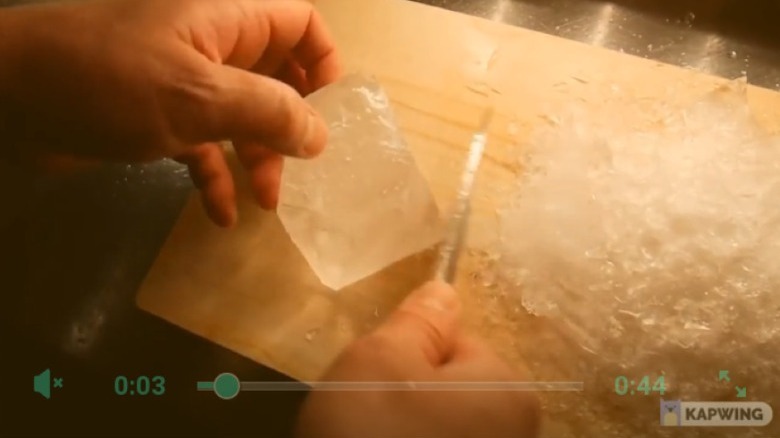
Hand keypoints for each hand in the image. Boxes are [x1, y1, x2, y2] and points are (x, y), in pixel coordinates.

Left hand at [0, 0, 340, 226]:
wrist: (7, 99)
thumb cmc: (106, 83)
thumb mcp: (198, 97)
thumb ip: (269, 111)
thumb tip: (320, 134)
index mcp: (226, 19)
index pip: (300, 24)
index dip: (325, 64)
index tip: (330, 115)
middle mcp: (210, 45)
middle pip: (276, 76)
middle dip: (291, 124)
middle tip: (302, 169)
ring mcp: (182, 81)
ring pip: (242, 116)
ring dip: (258, 158)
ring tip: (267, 202)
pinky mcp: (156, 116)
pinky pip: (203, 143)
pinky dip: (216, 175)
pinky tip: (220, 214)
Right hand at [295, 281, 540, 437]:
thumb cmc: (369, 436)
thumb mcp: (379, 360)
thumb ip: (417, 320)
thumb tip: (445, 290)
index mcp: (508, 392)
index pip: (455, 346)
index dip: (409, 357)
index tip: (379, 386)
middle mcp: (520, 435)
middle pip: (451, 393)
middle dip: (408, 400)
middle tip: (369, 421)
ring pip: (439, 429)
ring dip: (405, 432)